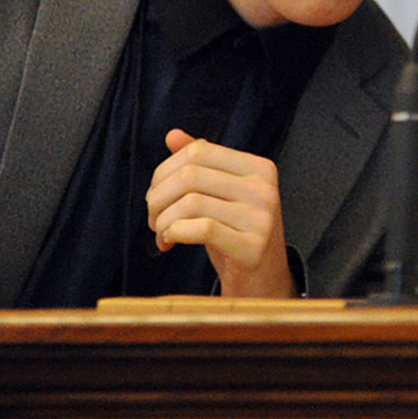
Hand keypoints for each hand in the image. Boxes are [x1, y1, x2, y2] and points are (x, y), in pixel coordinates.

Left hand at [144, 129, 294, 297]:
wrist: (264, 283)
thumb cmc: (236, 235)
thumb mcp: (220, 196)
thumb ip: (201, 165)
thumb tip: (172, 135)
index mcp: (259, 167)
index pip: (198, 151)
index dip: (165, 171)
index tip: (156, 194)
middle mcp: (264, 188)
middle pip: (190, 175)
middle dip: (158, 197)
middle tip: (153, 218)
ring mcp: (261, 218)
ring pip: (191, 202)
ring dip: (162, 220)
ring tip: (162, 234)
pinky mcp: (253, 247)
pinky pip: (201, 229)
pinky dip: (174, 233)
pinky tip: (170, 243)